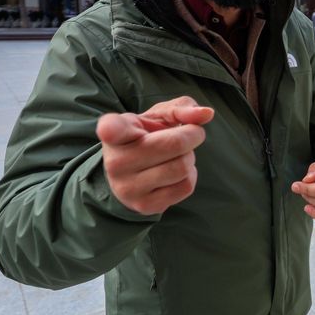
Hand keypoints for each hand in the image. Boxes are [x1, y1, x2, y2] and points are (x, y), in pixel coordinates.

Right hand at [96, 96, 214, 215]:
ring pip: (183, 167)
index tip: (108, 130)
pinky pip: (186, 187)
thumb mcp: (158, 116)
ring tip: (177, 155)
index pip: (110, 130)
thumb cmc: (146, 136)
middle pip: (174, 145)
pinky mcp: (145, 206)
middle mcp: (116, 162)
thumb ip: (181, 108)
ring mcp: (128, 188)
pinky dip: (190, 176)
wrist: (131, 174)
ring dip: (190, 157)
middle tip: (190, 134)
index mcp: (114, 132)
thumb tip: (207, 114)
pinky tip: (175, 172)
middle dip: (192, 136)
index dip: (110, 129)